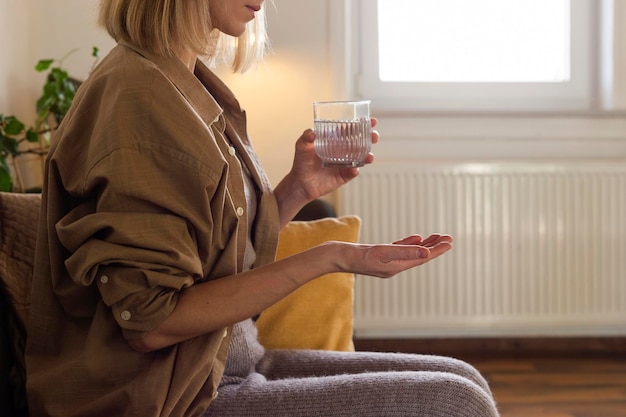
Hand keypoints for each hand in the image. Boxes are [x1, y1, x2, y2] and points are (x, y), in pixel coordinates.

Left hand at [289, 118, 378, 199]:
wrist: (300, 183)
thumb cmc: (301, 163)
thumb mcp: (301, 146)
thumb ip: (306, 138)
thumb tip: (312, 132)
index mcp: (336, 141)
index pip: (352, 130)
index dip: (362, 125)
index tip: (371, 120)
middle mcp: (343, 151)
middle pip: (362, 142)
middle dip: (370, 138)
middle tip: (374, 135)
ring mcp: (345, 163)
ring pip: (362, 157)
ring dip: (368, 155)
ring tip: (369, 156)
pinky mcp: (344, 175)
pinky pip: (353, 172)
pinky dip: (355, 170)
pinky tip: (354, 168)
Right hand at [334, 233, 452, 277]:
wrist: (335, 257)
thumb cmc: (355, 256)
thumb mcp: (381, 252)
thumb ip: (404, 251)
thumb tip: (426, 252)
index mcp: (397, 267)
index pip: (422, 258)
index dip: (437, 250)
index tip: (450, 242)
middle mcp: (394, 266)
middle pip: (419, 256)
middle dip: (435, 247)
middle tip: (449, 238)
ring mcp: (386, 261)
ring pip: (411, 252)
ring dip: (425, 245)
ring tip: (437, 237)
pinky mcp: (379, 255)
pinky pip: (400, 249)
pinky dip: (409, 243)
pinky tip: (416, 238)